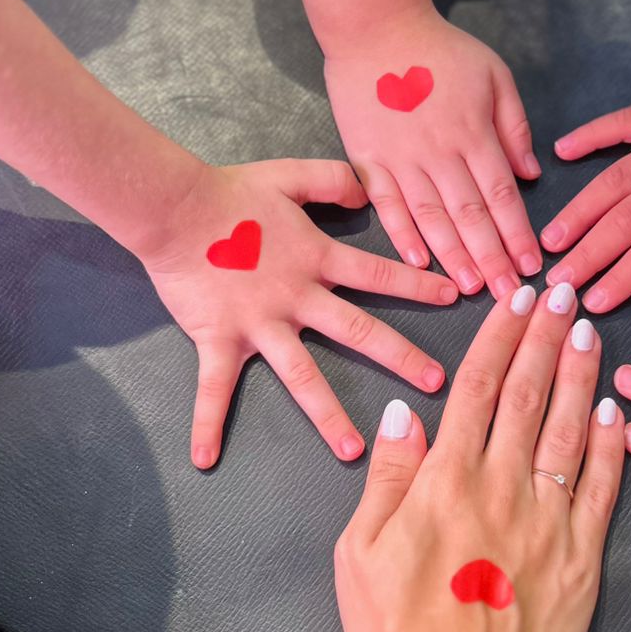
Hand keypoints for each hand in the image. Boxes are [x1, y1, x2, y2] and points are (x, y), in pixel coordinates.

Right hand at [138, 159, 458, 467]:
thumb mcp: (290, 174)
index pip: (379, 275)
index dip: (419, 285)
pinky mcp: (219, 339)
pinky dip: (207, 423)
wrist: (175, 207)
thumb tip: (366, 191)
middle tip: (436, 384)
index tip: (455, 299)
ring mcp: (259, 324)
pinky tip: (205, 457)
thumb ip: (332, 181)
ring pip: (301, 376)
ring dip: (328, 414)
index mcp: (317, 259)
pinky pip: (212, 388)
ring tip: (355, 450)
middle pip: (358, 331)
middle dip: (400, 356)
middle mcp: (297, 298)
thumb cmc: (230, 192)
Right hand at [324, 8, 542, 299]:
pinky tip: (418, 262)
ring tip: (468, 290)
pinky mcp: (368, 160)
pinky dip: (402, 235)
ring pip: (431, 218)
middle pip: (470, 216)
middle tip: (505, 295)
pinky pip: (387, 205)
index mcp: (473, 133)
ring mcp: (400, 159)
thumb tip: (531, 175)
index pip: (502, 196)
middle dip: (490, 259)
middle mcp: (439, 152)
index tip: (532, 267)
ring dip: (451, 257)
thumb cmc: (440, 50)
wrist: (375, 27)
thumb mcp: (494, 75)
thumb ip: (514, 126)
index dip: (517, 235)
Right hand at [334, 281, 624, 631]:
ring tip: (589, 329)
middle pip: (528, 395)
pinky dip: (609, 445)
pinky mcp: (583, 561)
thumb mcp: (360, 552)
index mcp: (446, 480)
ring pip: (569, 429)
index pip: (477, 389)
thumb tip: (404, 411)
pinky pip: (602, 490)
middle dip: (544, 336)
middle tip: (562, 290)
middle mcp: (502, 487)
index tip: (515, 297)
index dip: (499, 336)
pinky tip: (615, 410)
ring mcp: (549, 522)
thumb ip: (387, 478)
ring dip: (580, 374)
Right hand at [543, 68, 630, 312]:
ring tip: (550, 238)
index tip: (591, 303)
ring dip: (579, 210)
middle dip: (586, 254)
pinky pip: (622, 123)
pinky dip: (591, 135)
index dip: (621, 279)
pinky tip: (561, 151)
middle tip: (553, 280)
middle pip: (623, 222)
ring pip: (613, 181)